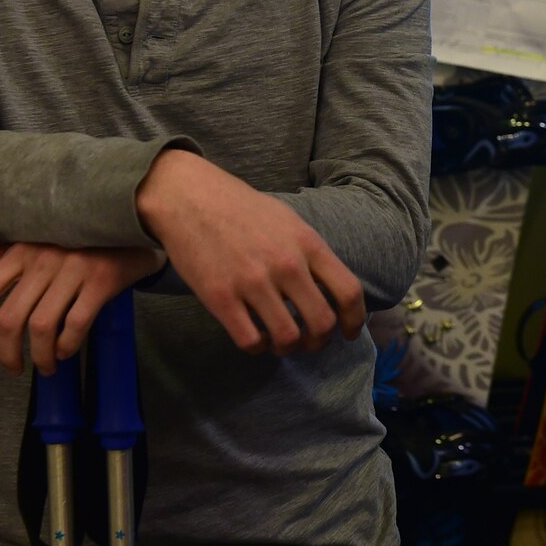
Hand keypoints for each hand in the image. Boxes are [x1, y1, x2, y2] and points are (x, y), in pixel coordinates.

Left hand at [0, 243, 164, 375]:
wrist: (135, 221)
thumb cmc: (81, 237)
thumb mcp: (39, 237)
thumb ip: (5, 254)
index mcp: (22, 248)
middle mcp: (43, 258)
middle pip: (9, 318)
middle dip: (7, 353)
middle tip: (14, 368)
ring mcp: (72, 269)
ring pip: (41, 327)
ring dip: (40, 356)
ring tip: (45, 367)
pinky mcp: (100, 281)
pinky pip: (76, 323)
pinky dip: (67, 345)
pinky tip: (66, 352)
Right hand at [136, 149, 364, 355]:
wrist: (189, 197)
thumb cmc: (242, 209)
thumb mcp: (289, 222)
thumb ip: (311, 254)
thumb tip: (331, 288)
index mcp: (307, 244)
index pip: (348, 291)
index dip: (355, 320)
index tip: (349, 333)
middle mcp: (286, 265)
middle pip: (322, 322)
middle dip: (320, 341)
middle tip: (310, 341)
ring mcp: (253, 282)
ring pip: (288, 338)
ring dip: (288, 348)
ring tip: (280, 342)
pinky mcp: (220, 298)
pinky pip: (251, 341)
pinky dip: (258, 348)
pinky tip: (255, 338)